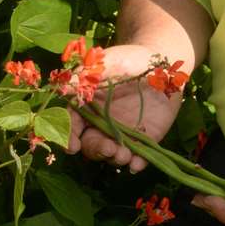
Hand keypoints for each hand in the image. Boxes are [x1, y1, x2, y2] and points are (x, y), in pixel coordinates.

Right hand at [65, 45, 181, 172]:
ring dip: (115, 158)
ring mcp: (123, 133)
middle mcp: (101, 125)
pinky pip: (139, 156)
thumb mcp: (105, 62)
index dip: (68, 138)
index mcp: (86, 108)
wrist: (163, 65)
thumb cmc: (129, 60)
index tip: (72, 146)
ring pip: (113, 154)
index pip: (71, 126)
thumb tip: (61, 88)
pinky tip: (137, 165)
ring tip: (123, 155)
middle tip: (108, 148)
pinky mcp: (145, 138)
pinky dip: (137, 164)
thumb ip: (84, 74)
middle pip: (91, 145)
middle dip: (96, 151)